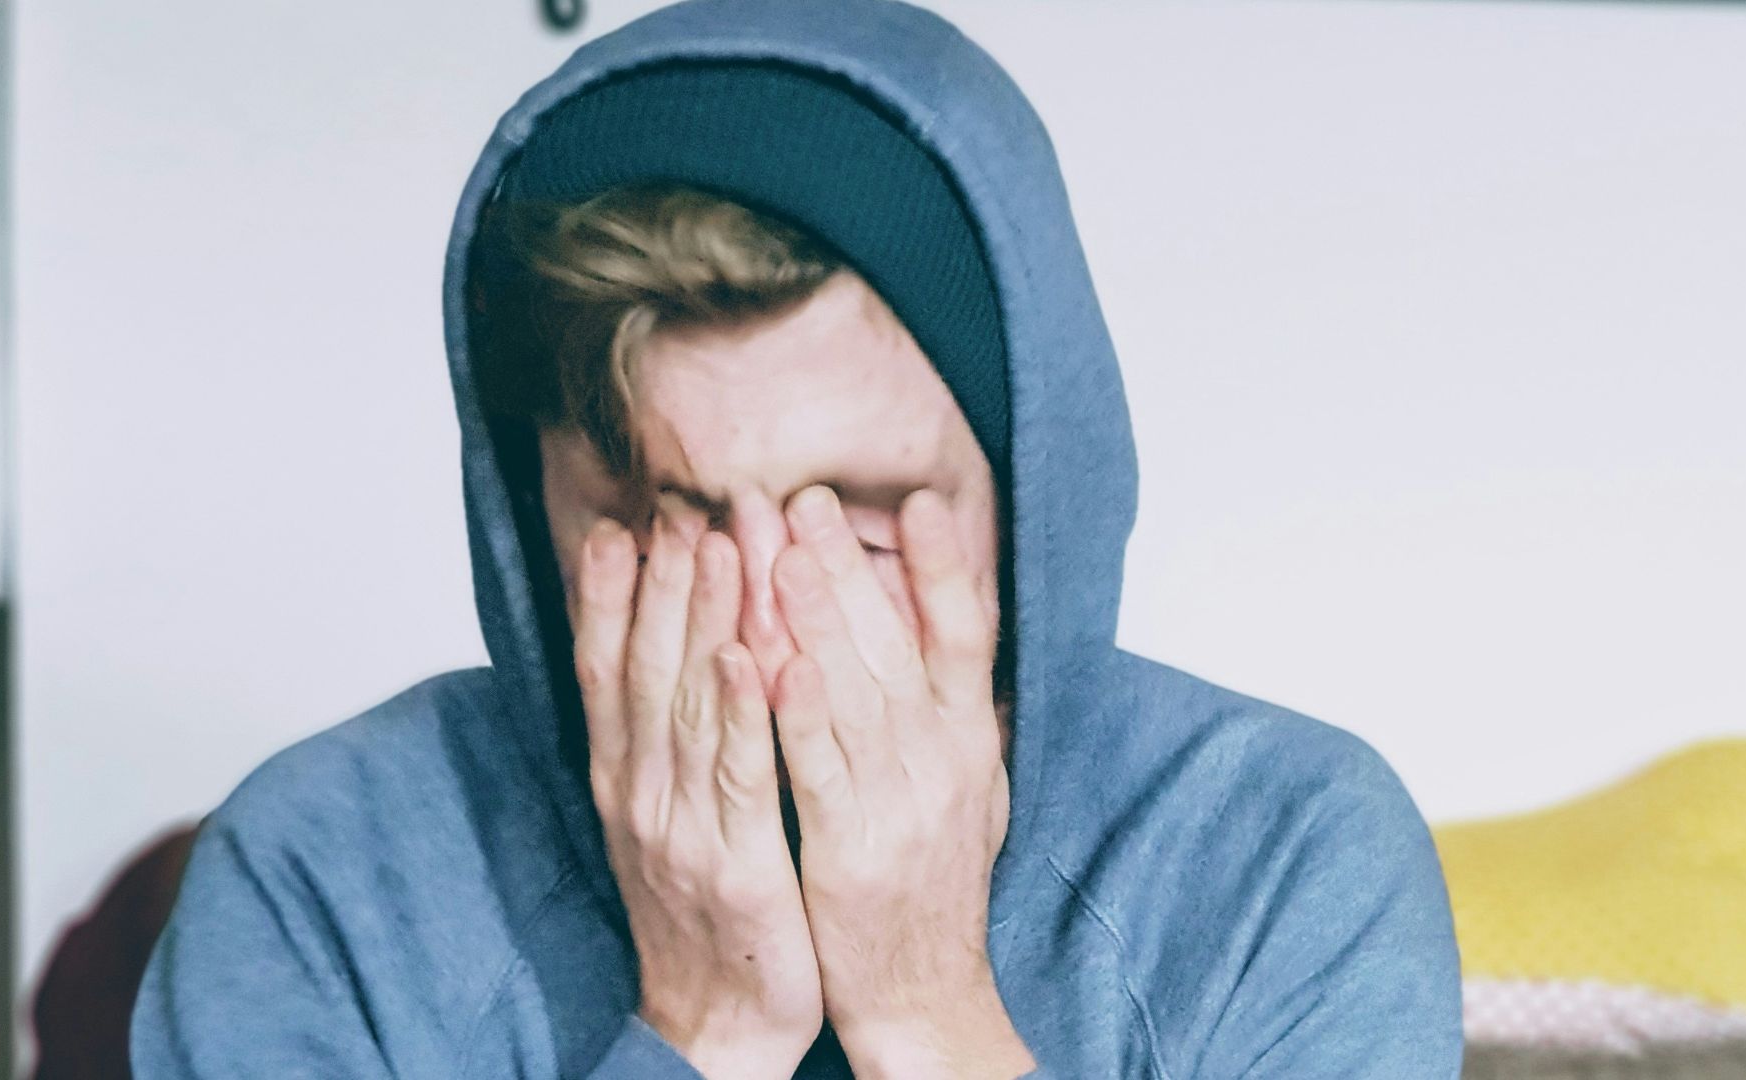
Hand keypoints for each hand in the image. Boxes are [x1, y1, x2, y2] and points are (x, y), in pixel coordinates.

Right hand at [575, 519, 822, 1079]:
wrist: (715, 1023)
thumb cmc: (704, 913)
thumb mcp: (665, 818)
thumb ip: (661, 740)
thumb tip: (669, 656)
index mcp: (624, 780)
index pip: (608, 669)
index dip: (612, 596)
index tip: (624, 523)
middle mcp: (641, 794)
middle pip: (646, 669)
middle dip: (664, 583)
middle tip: (683, 504)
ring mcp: (682, 828)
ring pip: (691, 706)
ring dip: (703, 621)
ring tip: (718, 545)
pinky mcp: (736, 863)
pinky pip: (740, 776)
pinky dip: (743, 714)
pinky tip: (753, 657)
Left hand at [768, 486, 1034, 1078]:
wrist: (925, 994)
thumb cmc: (934, 886)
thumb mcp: (971, 789)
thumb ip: (957, 712)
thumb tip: (955, 630)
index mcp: (970, 741)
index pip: (967, 634)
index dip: (944, 565)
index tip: (918, 500)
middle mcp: (944, 762)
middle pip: (898, 644)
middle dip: (849, 565)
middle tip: (804, 497)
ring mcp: (900, 804)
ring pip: (856, 691)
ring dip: (818, 616)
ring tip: (779, 546)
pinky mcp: (851, 849)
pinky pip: (821, 769)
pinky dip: (801, 712)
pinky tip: (774, 660)